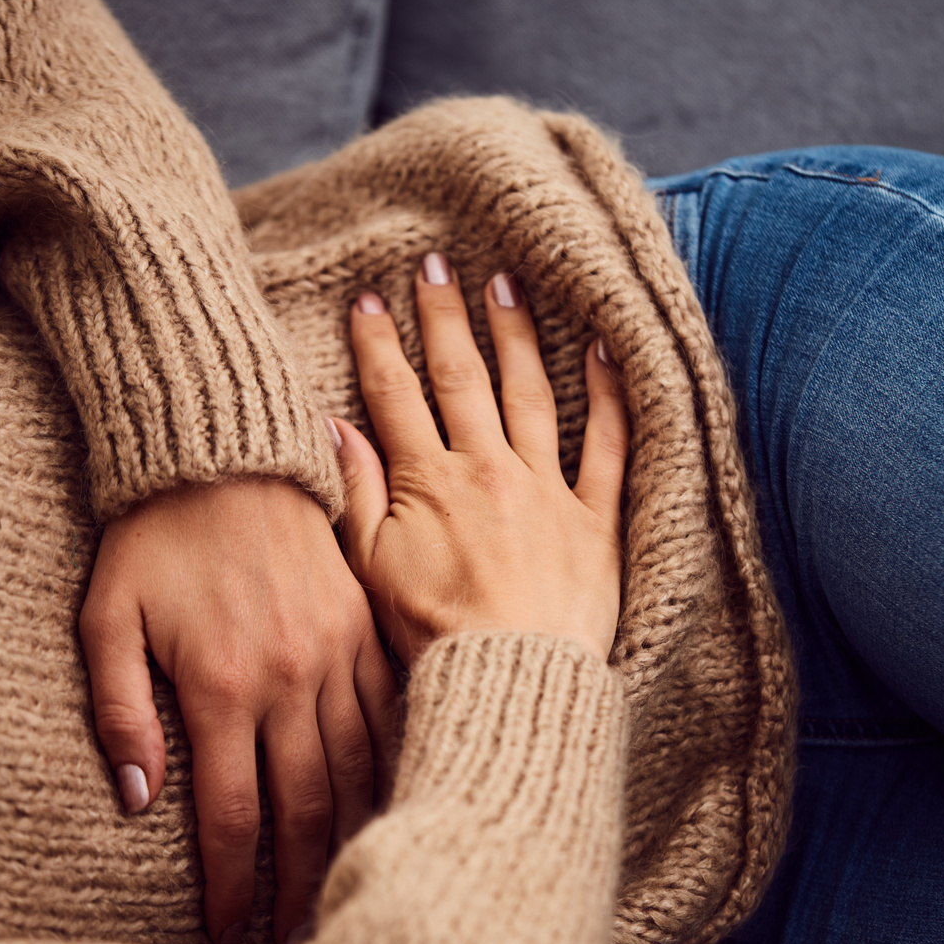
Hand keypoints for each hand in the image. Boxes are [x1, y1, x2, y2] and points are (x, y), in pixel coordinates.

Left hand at [80, 480, 397, 943]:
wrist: (225, 454)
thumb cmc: (154, 539)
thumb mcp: (107, 620)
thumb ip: (120, 712)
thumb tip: (139, 800)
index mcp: (223, 686)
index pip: (235, 814)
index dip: (233, 883)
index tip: (228, 930)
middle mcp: (291, 678)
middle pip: (305, 808)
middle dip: (297, 882)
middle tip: (291, 936)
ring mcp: (338, 652)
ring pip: (358, 768)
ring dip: (350, 837)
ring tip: (341, 889)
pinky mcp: (367, 627)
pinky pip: (390, 712)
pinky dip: (392, 766)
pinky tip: (389, 806)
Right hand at [333, 254, 627, 664]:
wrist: (508, 678)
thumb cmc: (432, 638)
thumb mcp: (371, 571)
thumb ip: (357, 494)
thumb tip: (334, 428)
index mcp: (428, 484)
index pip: (396, 396)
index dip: (380, 344)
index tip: (369, 299)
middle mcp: (487, 471)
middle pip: (463, 379)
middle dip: (446, 318)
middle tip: (437, 265)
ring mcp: (545, 490)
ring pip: (530, 395)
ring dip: (515, 337)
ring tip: (506, 287)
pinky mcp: (594, 520)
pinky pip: (608, 446)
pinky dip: (609, 396)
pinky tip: (604, 349)